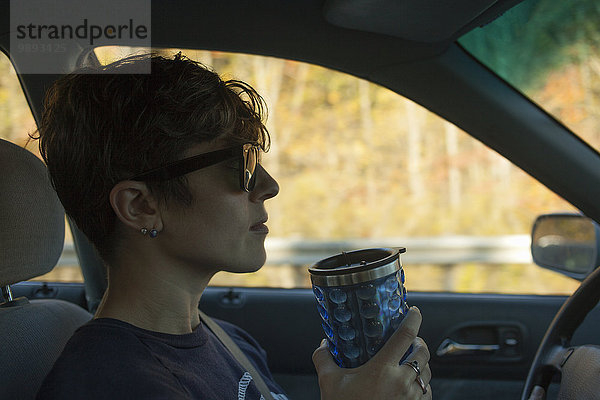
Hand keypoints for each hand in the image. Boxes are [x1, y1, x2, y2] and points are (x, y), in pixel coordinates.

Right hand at [312, 307, 431, 399]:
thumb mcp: (329, 384)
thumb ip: (324, 360)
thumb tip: (322, 345)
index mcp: (383, 369)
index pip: (405, 335)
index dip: (413, 319)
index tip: (414, 311)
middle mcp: (402, 382)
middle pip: (423, 352)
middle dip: (419, 343)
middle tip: (410, 341)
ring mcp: (412, 398)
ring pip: (428, 373)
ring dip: (422, 365)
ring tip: (409, 364)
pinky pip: (427, 393)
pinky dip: (421, 385)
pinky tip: (408, 387)